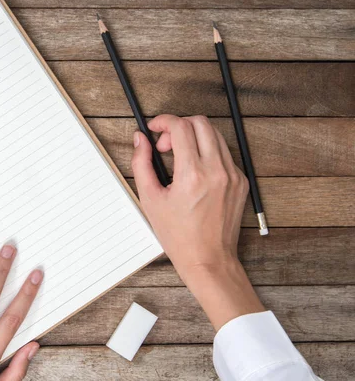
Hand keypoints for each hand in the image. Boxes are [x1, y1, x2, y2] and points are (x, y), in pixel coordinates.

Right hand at [132, 114, 263, 329]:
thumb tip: (140, 141)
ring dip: (194, 137)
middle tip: (166, 145)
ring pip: (214, 134)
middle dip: (179, 126)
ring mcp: (232, 175)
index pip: (181, 127)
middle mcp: (216, 171)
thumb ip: (141, 164)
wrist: (209, 259)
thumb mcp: (150, 199)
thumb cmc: (179, 236)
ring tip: (179, 157)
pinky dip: (207, 151)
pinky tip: (195, 170)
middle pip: (200, 123)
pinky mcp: (241, 181)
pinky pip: (224, 153)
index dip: (163, 121)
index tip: (154, 127)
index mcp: (192, 175)